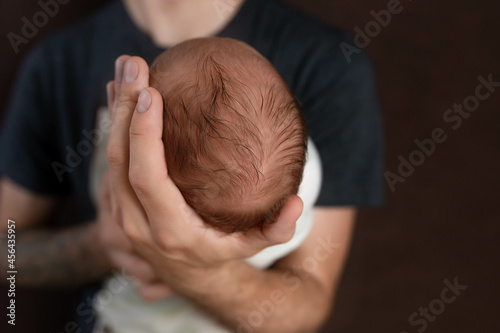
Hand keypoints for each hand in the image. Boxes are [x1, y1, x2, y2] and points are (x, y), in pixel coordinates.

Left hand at [105, 55, 302, 291]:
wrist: (185, 277)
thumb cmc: (219, 253)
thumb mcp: (250, 248)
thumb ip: (276, 230)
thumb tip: (295, 204)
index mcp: (170, 230)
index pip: (147, 177)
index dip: (145, 136)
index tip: (151, 95)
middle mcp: (137, 224)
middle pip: (120, 161)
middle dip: (124, 109)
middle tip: (133, 64)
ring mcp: (121, 214)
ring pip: (109, 157)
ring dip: (114, 111)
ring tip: (125, 70)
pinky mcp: (116, 203)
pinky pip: (110, 159)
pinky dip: (113, 124)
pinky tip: (120, 94)